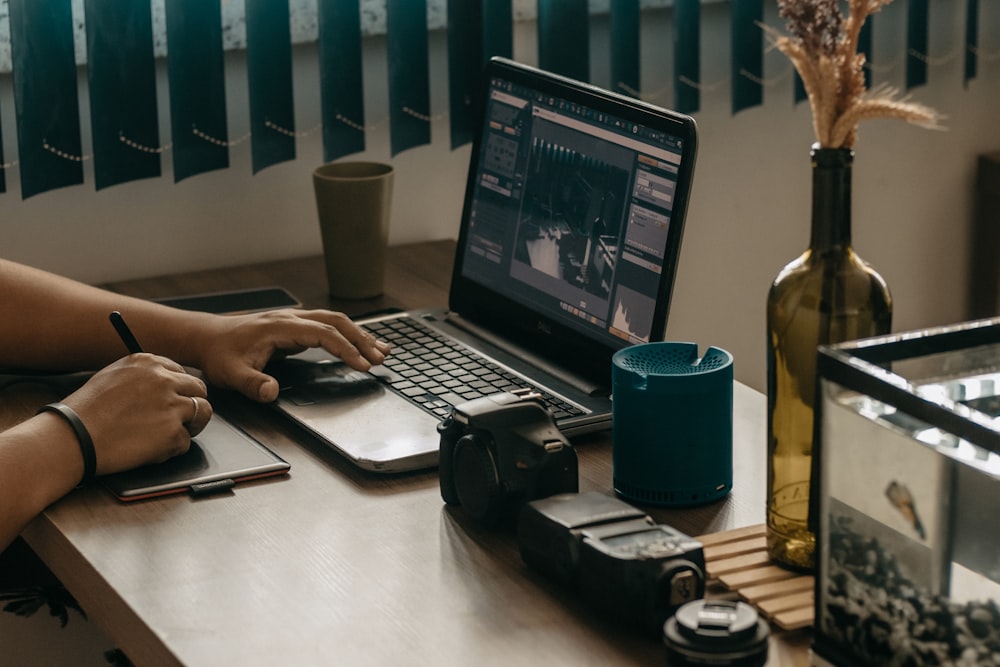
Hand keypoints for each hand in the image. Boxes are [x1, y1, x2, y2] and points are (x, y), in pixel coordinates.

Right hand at [62, 354, 210, 474]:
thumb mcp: (113, 376)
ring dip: (191, 425)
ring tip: (171, 434)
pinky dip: (172, 448)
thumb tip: (166, 380)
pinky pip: (186, 441)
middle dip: (192, 404)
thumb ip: (142, 375)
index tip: (173, 400)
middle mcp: (164, 380)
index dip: (180, 389)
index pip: (182, 372)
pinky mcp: (172, 433)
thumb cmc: (86, 411)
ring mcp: (171, 406)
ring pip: (203, 413)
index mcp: (149, 363)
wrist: (73, 437)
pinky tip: (151, 449)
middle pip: (199, 389)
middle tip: (180, 419)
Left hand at [190, 309, 390, 401]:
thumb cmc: (219, 355)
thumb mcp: (231, 374)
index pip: (323, 333)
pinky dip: (348, 335)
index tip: (362, 364)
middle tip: (381, 358)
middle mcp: (291, 318)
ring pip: (335, 321)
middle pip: (336, 322)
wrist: (207, 338)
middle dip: (361, 339)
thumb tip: (272, 393)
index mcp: (280, 327)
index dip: (345, 348)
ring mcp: (294, 320)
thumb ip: (252, 384)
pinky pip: (328, 326)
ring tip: (382, 350)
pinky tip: (359, 345)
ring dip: (359, 335)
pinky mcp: (295, 327)